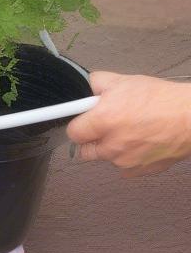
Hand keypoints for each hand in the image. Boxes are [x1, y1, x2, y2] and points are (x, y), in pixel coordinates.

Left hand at [67, 72, 190, 176]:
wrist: (189, 118)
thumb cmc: (157, 98)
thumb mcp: (120, 80)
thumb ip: (95, 84)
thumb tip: (86, 91)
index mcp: (102, 122)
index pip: (73, 133)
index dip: (77, 124)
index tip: (82, 120)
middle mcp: (112, 146)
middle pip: (86, 152)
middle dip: (90, 140)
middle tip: (102, 127)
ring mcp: (127, 162)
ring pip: (107, 159)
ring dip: (110, 148)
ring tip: (127, 131)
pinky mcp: (143, 172)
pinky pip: (125, 168)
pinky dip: (128, 158)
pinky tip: (139, 143)